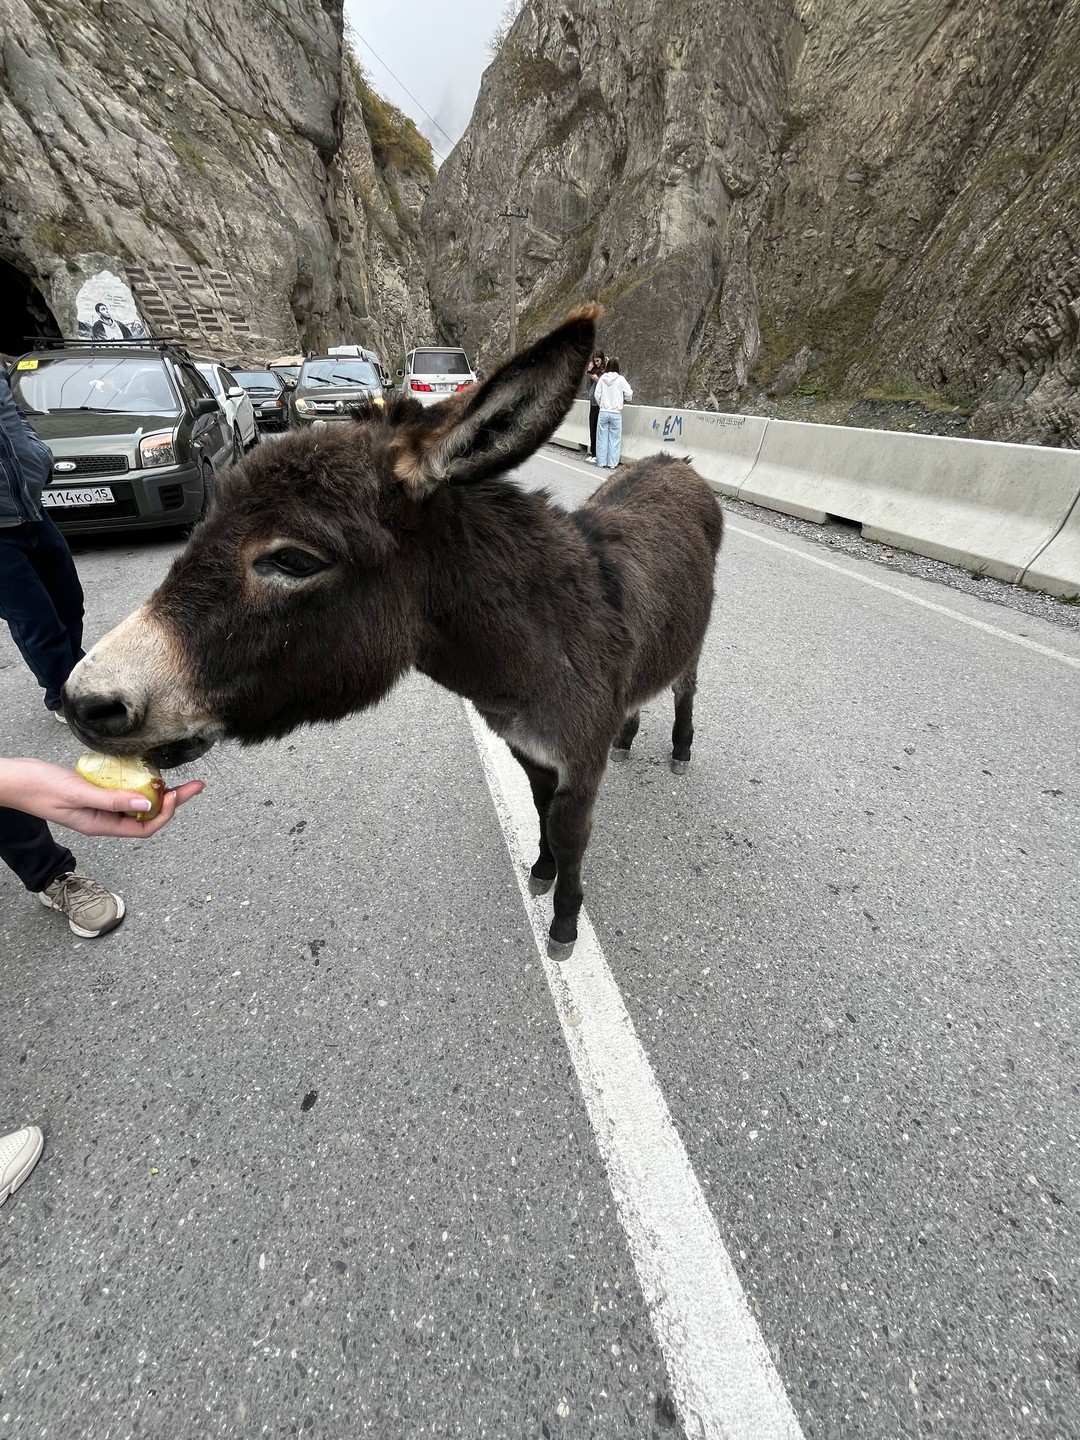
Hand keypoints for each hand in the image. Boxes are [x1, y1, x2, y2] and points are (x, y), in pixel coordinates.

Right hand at [0, 758, 203, 836]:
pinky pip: (122, 792)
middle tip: (194, 786)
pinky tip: (144, 773)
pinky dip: (137, 784)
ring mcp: (99, 805)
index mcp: (101, 825)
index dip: (165, 813)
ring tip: (174, 780)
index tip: (176, 794)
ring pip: (137, 804)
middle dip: (172, 801)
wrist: (13, 780)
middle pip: (147, 815)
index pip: (145, 828)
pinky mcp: (94, 791)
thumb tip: (146, 805)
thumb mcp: (78, 792)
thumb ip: (111, 800)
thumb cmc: (38, 787)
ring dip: (157, 794)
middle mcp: (103, 819)